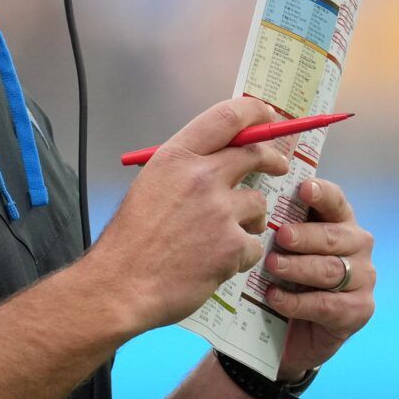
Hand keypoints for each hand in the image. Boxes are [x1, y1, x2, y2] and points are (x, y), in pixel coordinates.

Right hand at [85, 96, 291, 336]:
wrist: (120, 285)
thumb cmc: (131, 241)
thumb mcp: (150, 187)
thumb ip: (185, 170)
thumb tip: (222, 159)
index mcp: (175, 158)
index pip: (227, 116)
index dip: (255, 112)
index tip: (267, 117)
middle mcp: (201, 177)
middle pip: (254, 153)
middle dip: (272, 159)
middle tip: (278, 166)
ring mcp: (219, 211)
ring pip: (258, 204)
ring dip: (247, 220)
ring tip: (220, 238)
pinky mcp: (232, 245)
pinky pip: (254, 244)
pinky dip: (240, 256)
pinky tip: (214, 264)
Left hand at [257, 176, 375, 379]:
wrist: (293, 332)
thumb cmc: (288, 278)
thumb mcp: (283, 249)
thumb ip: (280, 226)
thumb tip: (253, 204)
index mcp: (341, 222)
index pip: (335, 201)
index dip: (321, 194)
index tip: (303, 188)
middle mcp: (357, 246)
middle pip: (333, 237)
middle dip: (305, 235)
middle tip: (280, 236)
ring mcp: (363, 279)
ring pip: (331, 270)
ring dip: (299, 268)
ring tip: (272, 266)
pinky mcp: (359, 310)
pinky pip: (327, 304)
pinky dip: (298, 302)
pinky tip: (274, 298)